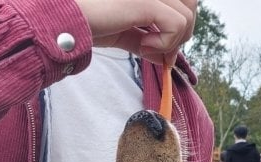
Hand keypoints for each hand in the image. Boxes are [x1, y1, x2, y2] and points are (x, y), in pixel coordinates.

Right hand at [74, 0, 195, 63]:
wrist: (69, 24)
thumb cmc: (91, 24)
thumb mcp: (124, 32)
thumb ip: (146, 40)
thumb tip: (166, 57)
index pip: (184, 1)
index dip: (180, 26)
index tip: (160, 48)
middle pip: (191, 5)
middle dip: (180, 35)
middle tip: (156, 50)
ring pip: (187, 16)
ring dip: (171, 41)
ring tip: (145, 47)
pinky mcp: (146, 0)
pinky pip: (176, 24)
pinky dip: (165, 44)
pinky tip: (143, 46)